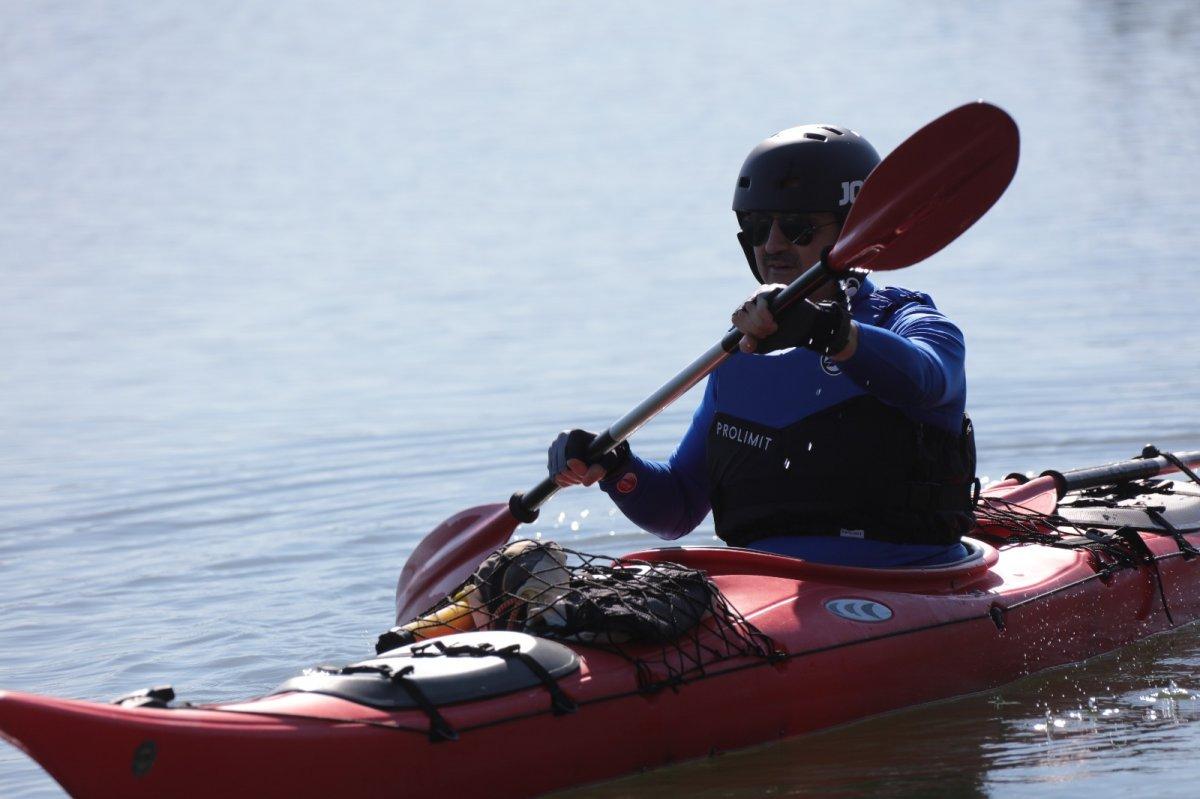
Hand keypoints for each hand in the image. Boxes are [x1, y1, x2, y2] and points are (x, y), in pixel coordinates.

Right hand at [548, 429, 631, 487]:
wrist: (597, 453)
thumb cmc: (604, 455)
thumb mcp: (608, 461)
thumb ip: (600, 470)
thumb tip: (585, 482)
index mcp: (575, 434)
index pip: (570, 461)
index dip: (581, 472)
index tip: (591, 471)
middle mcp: (561, 438)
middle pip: (562, 470)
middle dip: (576, 477)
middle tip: (588, 474)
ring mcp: (554, 447)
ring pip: (557, 475)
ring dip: (572, 480)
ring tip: (583, 474)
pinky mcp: (551, 457)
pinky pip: (554, 478)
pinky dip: (565, 481)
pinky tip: (575, 474)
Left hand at [731, 287, 853, 355]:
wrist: (808, 327)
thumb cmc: (787, 334)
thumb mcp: (766, 344)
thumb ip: (752, 346)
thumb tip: (743, 343)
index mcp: (749, 312)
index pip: (736, 318)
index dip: (745, 329)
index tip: (761, 336)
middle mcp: (754, 300)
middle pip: (740, 312)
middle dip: (752, 328)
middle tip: (768, 332)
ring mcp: (763, 293)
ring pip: (747, 306)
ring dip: (759, 322)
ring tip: (773, 327)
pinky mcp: (774, 288)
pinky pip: (760, 299)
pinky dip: (763, 314)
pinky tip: (773, 319)